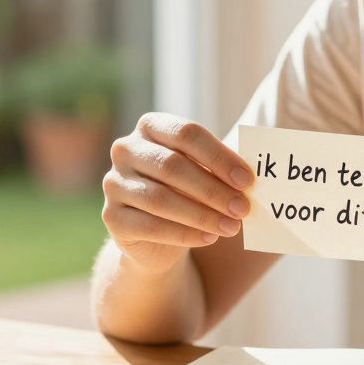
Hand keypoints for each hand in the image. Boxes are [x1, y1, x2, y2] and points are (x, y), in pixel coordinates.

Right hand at [103, 113, 253, 271]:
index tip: (247, 180)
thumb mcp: (204, 174)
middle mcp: (126, 150)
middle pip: (172, 166)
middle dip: (212, 189)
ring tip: (231, 226)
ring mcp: (114, 183)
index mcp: (150, 127)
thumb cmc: (188, 192)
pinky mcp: (112, 217)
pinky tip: (209, 238)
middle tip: (243, 208)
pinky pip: (150, 226)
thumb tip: (252, 177)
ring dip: (201, 214)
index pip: (186, 133)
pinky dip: (184, 234)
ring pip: (160, 198)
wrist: (156, 234)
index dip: (218, 156)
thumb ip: (221, 170)